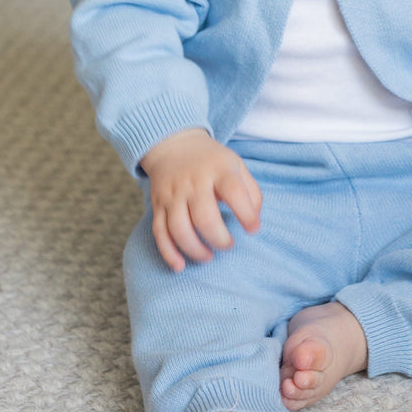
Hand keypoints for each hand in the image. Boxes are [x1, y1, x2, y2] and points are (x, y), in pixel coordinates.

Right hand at [140, 129, 262, 271]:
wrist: (174, 145)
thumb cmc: (212, 161)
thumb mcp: (237, 165)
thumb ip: (251, 192)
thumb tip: (254, 222)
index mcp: (218, 170)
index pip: (234, 192)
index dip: (247, 215)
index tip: (252, 229)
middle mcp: (194, 182)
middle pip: (204, 217)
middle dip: (219, 239)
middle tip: (229, 245)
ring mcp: (173, 194)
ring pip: (179, 229)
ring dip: (195, 250)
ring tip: (208, 257)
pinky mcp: (158, 205)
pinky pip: (159, 233)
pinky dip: (168, 253)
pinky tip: (180, 266)